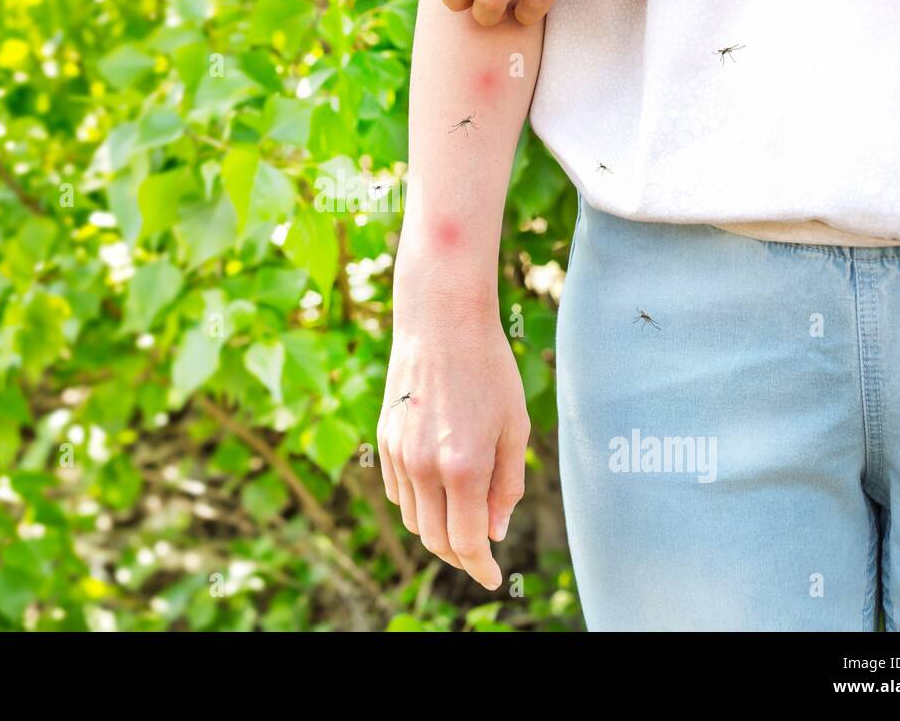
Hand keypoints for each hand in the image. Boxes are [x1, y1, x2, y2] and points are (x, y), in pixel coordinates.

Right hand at [379, 299, 529, 589]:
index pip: (466, 542)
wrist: (441, 321)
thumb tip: (494, 531)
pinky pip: (397, 491)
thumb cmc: (489, 369)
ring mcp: (398, 453)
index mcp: (463, 466)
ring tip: (461, 521)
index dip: (480, 567)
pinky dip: (417, 504)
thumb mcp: (515, 427)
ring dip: (437, 531)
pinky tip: (437, 491)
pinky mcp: (384, 440)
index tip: (491, 577)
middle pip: (434, 540)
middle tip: (479, 554)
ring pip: (413, 519)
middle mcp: (424, 466)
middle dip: (459, 556)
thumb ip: (507, 485)